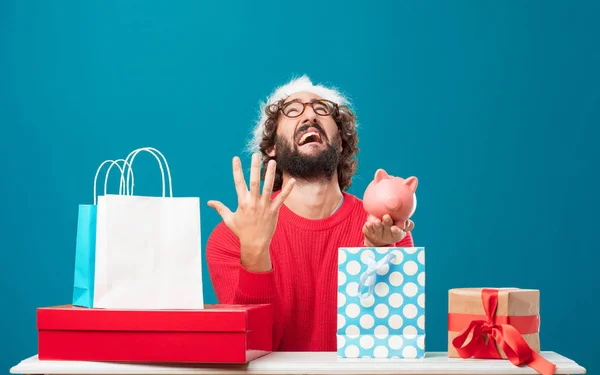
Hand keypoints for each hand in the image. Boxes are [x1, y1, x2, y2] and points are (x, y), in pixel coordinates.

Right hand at [207, 153, 294, 271]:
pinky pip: (281, 198)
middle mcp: (253, 202)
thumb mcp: (228, 219)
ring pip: (268, 187)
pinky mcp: (274, 211)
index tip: (236, 158)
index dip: (237, 170)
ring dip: (270, 174)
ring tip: (272, 162)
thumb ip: (220, 208)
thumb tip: (209, 202)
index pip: (238, 183)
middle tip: (255, 155)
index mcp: (242, 202)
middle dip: (254, 168)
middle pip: (254, 182)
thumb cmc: (241, 231)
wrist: (254, 244)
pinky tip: (293, 180)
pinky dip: (287, 190)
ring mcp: (264, 206)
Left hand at [362, 214, 413, 246]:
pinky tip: (368, 223)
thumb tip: (406, 221)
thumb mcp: (400, 224)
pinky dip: (369, 226)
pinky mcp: (369, 232)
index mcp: (397, 234)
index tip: (394, 227)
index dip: (397, 230)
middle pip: (388, 230)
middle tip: (386, 217)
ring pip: (378, 229)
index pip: (398, 233)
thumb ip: (405, 222)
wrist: (377, 236)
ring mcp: (378, 234)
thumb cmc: (392, 226)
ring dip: (378, 225)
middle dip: (387, 223)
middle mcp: (387, 235)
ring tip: (377, 221)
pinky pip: (369, 229)